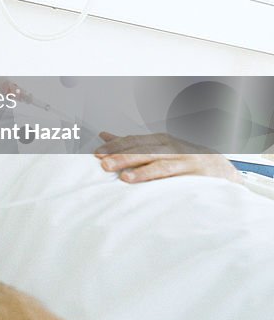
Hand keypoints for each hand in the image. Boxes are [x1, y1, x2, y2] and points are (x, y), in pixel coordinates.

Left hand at [95, 132, 239, 183]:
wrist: (223, 168)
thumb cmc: (184, 158)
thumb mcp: (159, 147)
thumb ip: (131, 143)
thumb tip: (104, 135)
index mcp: (159, 140)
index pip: (134, 141)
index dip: (115, 146)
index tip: (97, 153)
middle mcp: (171, 146)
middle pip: (143, 150)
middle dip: (122, 156)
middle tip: (103, 163)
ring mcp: (183, 159)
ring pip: (158, 162)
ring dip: (140, 169)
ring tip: (123, 177)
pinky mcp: (194, 173)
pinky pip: (175, 175)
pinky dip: (161, 179)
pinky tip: (150, 183)